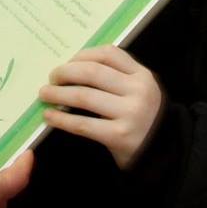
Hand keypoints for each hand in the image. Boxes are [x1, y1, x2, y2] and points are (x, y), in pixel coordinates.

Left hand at [38, 45, 161, 169]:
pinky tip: (50, 117)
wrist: (162, 154)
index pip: (108, 54)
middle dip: (65, 72)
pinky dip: (62, 119)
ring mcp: (130, 113)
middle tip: (51, 78)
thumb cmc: (142, 118)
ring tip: (44, 95)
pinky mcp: (119, 136)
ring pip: (84, 96)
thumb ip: (116, 76)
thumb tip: (71, 67)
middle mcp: (138, 91)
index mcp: (142, 75)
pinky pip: (83, 124)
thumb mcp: (138, 91)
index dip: (82, 55)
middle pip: (92, 72)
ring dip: (58, 94)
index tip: (66, 61)